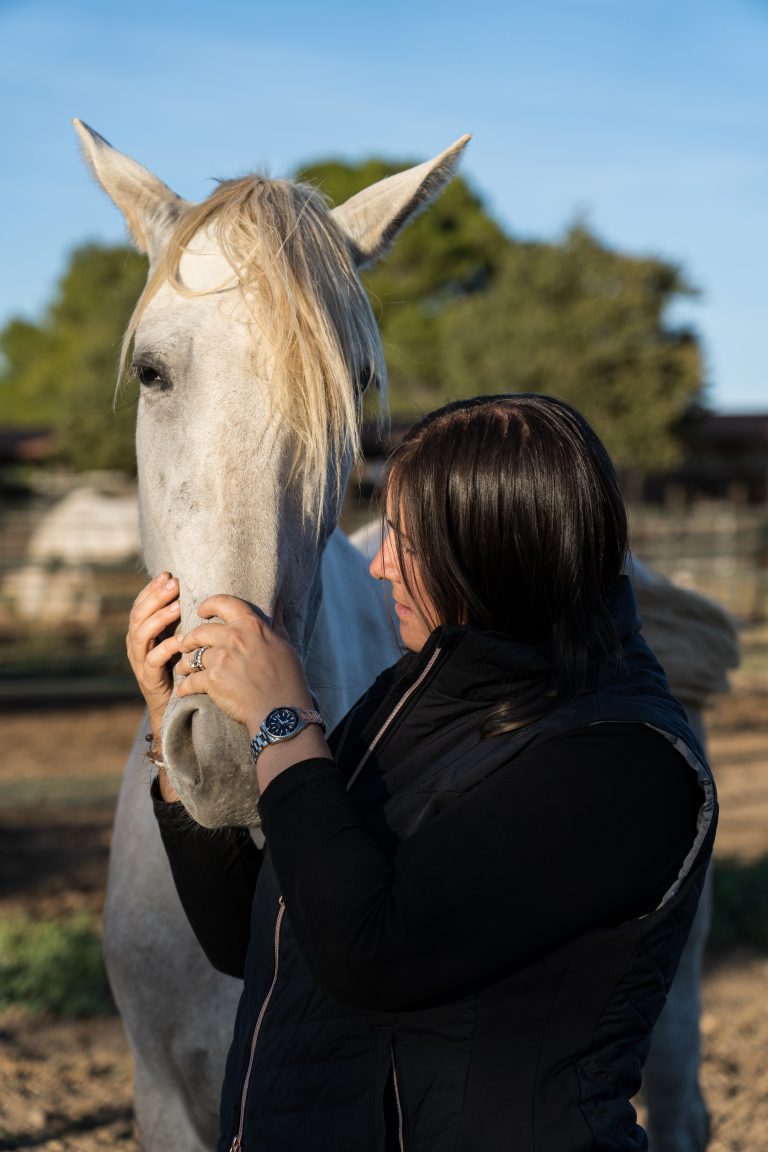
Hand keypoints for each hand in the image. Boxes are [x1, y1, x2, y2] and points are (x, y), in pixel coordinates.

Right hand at [126, 573, 181, 737]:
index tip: (167, 573)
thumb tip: (193, 590)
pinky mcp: (147, 677)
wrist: (171, 704)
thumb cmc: (177, 665)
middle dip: (156, 596)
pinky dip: (167, 647)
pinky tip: (182, 639)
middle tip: (174, 583)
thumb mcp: (175, 637)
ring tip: (178, 606)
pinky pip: (153, 659)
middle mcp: (135, 643)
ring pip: (141, 633)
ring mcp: (138, 660)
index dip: (152, 588)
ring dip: (160, 617)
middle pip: (139, 614)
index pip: (141, 604)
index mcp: (139, 631)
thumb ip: (178, 618)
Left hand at [175, 596, 312, 732]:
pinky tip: (182, 691)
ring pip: (191, 656)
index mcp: (251, 625)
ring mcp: (220, 658)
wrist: (281, 711)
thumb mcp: (286, 646)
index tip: (202, 612)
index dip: (208, 605)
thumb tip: (279, 605)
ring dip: (185, 663)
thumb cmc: (288, 679)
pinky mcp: (211, 680)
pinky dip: (184, 687)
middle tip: (186, 644)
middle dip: (189, 639)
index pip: (223, 603)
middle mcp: (233, 637)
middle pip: (199, 631)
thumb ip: (277, 625)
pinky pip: (189, 681)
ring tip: (183, 669)